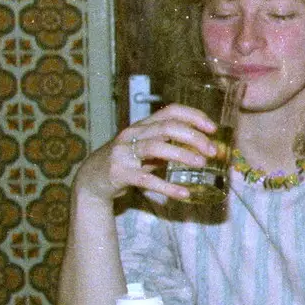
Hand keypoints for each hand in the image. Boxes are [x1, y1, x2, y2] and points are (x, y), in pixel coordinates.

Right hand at [72, 104, 218, 203]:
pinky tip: (184, 194)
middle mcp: (133, 134)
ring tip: (201, 164)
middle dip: (193, 137)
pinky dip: (166, 187)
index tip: (213, 128)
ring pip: (155, 147)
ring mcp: (124, 153)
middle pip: (167, 127)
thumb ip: (171, 145)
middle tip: (212, 151)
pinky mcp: (119, 173)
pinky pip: (146, 179)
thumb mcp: (148, 148)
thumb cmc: (128, 161)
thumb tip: (205, 147)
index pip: (171, 111)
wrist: (91, 180)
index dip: (194, 116)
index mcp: (143, 125)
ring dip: (181, 155)